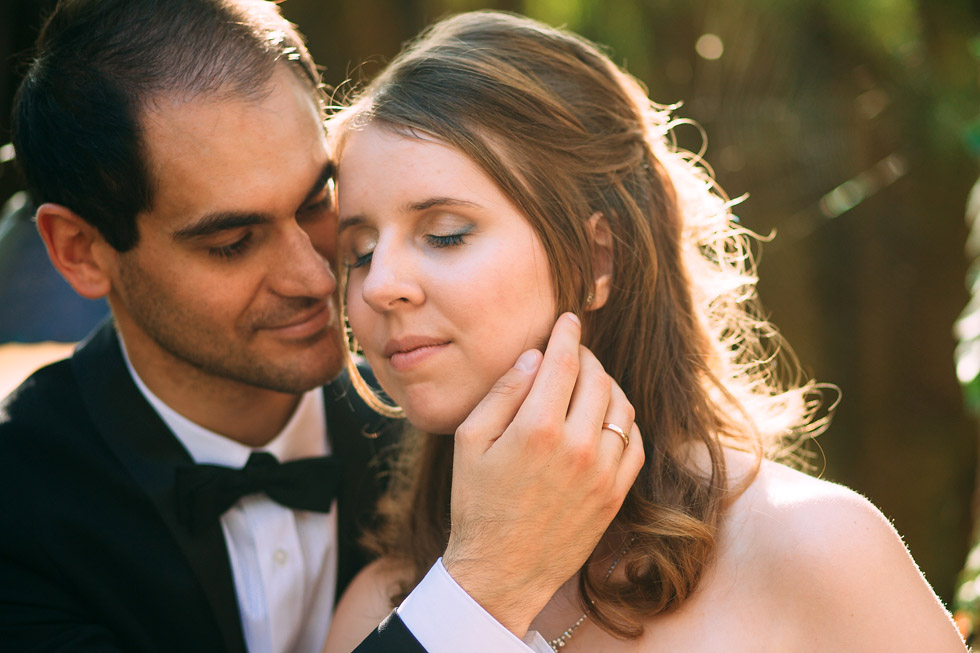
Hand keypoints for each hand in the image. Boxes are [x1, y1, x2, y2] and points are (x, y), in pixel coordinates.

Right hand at [443, 312, 643, 636]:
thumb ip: (503, 393)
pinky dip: (624, 419)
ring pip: (621, 406)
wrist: (501, 570)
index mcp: (537, 428)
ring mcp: (602, 472)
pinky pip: (634, 441)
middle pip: (597, 378)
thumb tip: (533, 357)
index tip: (568, 319)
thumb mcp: (470, 441)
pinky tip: (605, 417)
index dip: (567, 333)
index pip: (564, 361)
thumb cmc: (476, 503)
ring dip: (607, 384)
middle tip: (573, 351)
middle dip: (586, 355)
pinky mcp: (615, 494)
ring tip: (588, 381)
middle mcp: (578, 447)